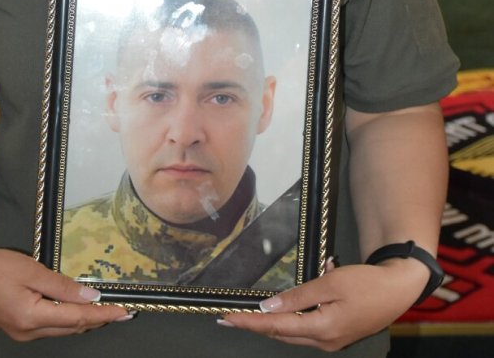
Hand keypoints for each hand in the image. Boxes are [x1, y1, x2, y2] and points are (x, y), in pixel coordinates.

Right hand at [0, 246, 130, 340]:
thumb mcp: (32, 271)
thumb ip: (63, 286)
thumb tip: (91, 296)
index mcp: (31, 317)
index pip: (78, 318)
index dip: (103, 314)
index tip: (125, 311)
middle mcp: (27, 332)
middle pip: (72, 328)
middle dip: (98, 319)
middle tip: (121, 310)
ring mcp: (20, 333)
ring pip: (62, 330)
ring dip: (83, 320)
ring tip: (105, 310)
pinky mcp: (16, 328)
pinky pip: (50, 327)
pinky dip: (67, 319)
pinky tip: (77, 309)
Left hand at [219, 258, 428, 350]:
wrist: (400, 289)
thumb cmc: (366, 283)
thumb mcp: (330, 283)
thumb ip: (298, 297)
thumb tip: (267, 307)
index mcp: (321, 329)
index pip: (275, 326)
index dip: (248, 322)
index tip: (225, 318)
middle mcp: (324, 341)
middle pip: (281, 333)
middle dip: (255, 325)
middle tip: (230, 318)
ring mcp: (332, 340)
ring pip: (293, 332)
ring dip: (274, 322)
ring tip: (250, 314)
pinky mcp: (338, 334)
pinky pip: (308, 326)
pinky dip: (295, 315)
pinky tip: (290, 303)